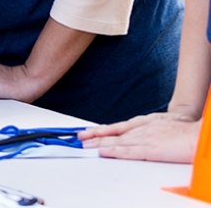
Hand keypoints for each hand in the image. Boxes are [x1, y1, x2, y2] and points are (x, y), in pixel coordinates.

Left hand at [78, 112, 199, 161]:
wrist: (198, 133)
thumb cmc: (185, 129)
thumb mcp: (163, 124)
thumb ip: (149, 129)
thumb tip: (141, 136)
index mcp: (144, 123)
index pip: (117, 127)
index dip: (101, 130)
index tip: (87, 132)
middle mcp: (141, 129)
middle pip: (113, 133)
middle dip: (94, 136)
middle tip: (78, 138)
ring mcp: (145, 138)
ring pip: (116, 141)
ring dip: (98, 144)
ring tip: (83, 146)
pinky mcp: (151, 149)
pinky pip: (128, 151)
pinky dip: (113, 151)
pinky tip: (103, 152)